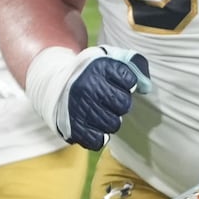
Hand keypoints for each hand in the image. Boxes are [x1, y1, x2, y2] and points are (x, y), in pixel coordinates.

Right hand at [24, 45, 152, 149]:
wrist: (52, 81)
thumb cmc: (88, 71)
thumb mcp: (108, 57)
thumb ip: (133, 64)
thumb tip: (147, 87)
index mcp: (98, 67)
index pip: (129, 79)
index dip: (127, 83)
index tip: (117, 82)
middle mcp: (88, 87)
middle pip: (123, 104)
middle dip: (120, 103)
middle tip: (109, 99)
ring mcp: (80, 108)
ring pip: (113, 124)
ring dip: (111, 119)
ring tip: (101, 111)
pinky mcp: (73, 127)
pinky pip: (97, 141)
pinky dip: (99, 136)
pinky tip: (94, 124)